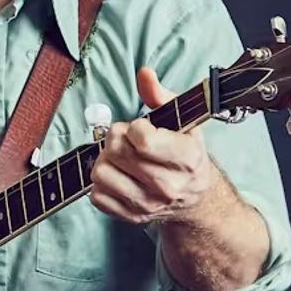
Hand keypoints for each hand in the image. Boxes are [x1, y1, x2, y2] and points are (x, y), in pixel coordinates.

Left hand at [90, 68, 215, 225]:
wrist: (195, 199)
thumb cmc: (185, 154)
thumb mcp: (183, 123)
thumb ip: (161, 96)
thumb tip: (144, 73)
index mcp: (187, 158)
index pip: (141, 138)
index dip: (135, 127)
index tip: (142, 129)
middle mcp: (169, 185)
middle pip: (116, 152)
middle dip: (117, 139)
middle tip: (128, 140)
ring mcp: (149, 204)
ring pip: (100, 173)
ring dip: (106, 160)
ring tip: (123, 159)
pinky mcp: (131, 216)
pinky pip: (96, 195)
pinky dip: (102, 184)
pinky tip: (120, 177)